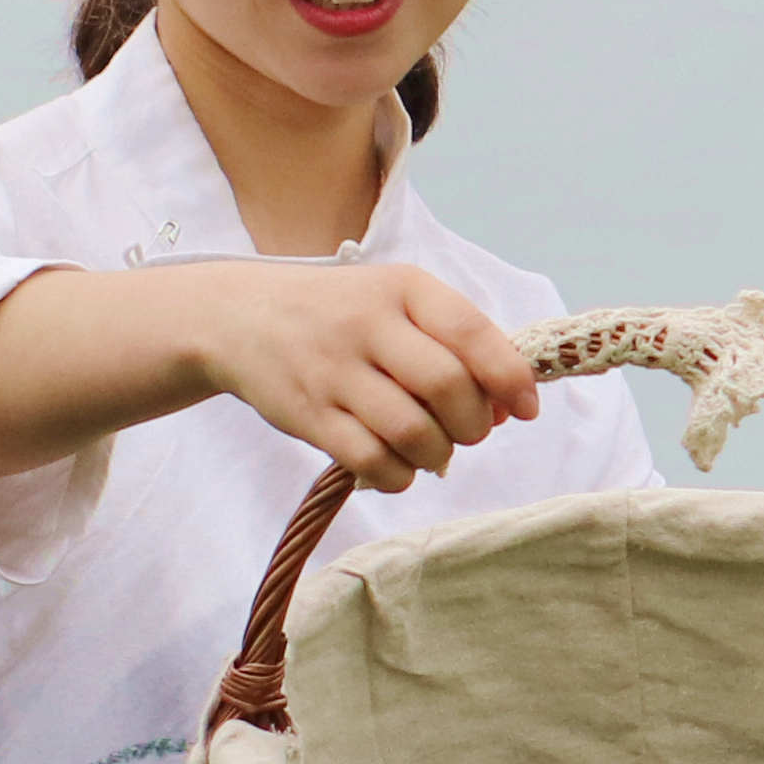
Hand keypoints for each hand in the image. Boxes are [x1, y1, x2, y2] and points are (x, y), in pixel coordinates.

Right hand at [0, 259, 540, 490]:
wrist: (238, 316)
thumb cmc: (341, 314)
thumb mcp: (397, 303)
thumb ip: (457, 343)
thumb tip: (513, 404)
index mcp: (404, 287)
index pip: (474, 335)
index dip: (512, 379)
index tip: (525, 410)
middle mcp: (367, 323)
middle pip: (450, 389)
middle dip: (475, 424)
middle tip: (468, 432)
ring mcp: (332, 369)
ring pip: (413, 431)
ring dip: (438, 454)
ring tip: (433, 450)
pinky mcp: (306, 412)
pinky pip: (370, 460)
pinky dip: (397, 475)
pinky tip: (396, 466)